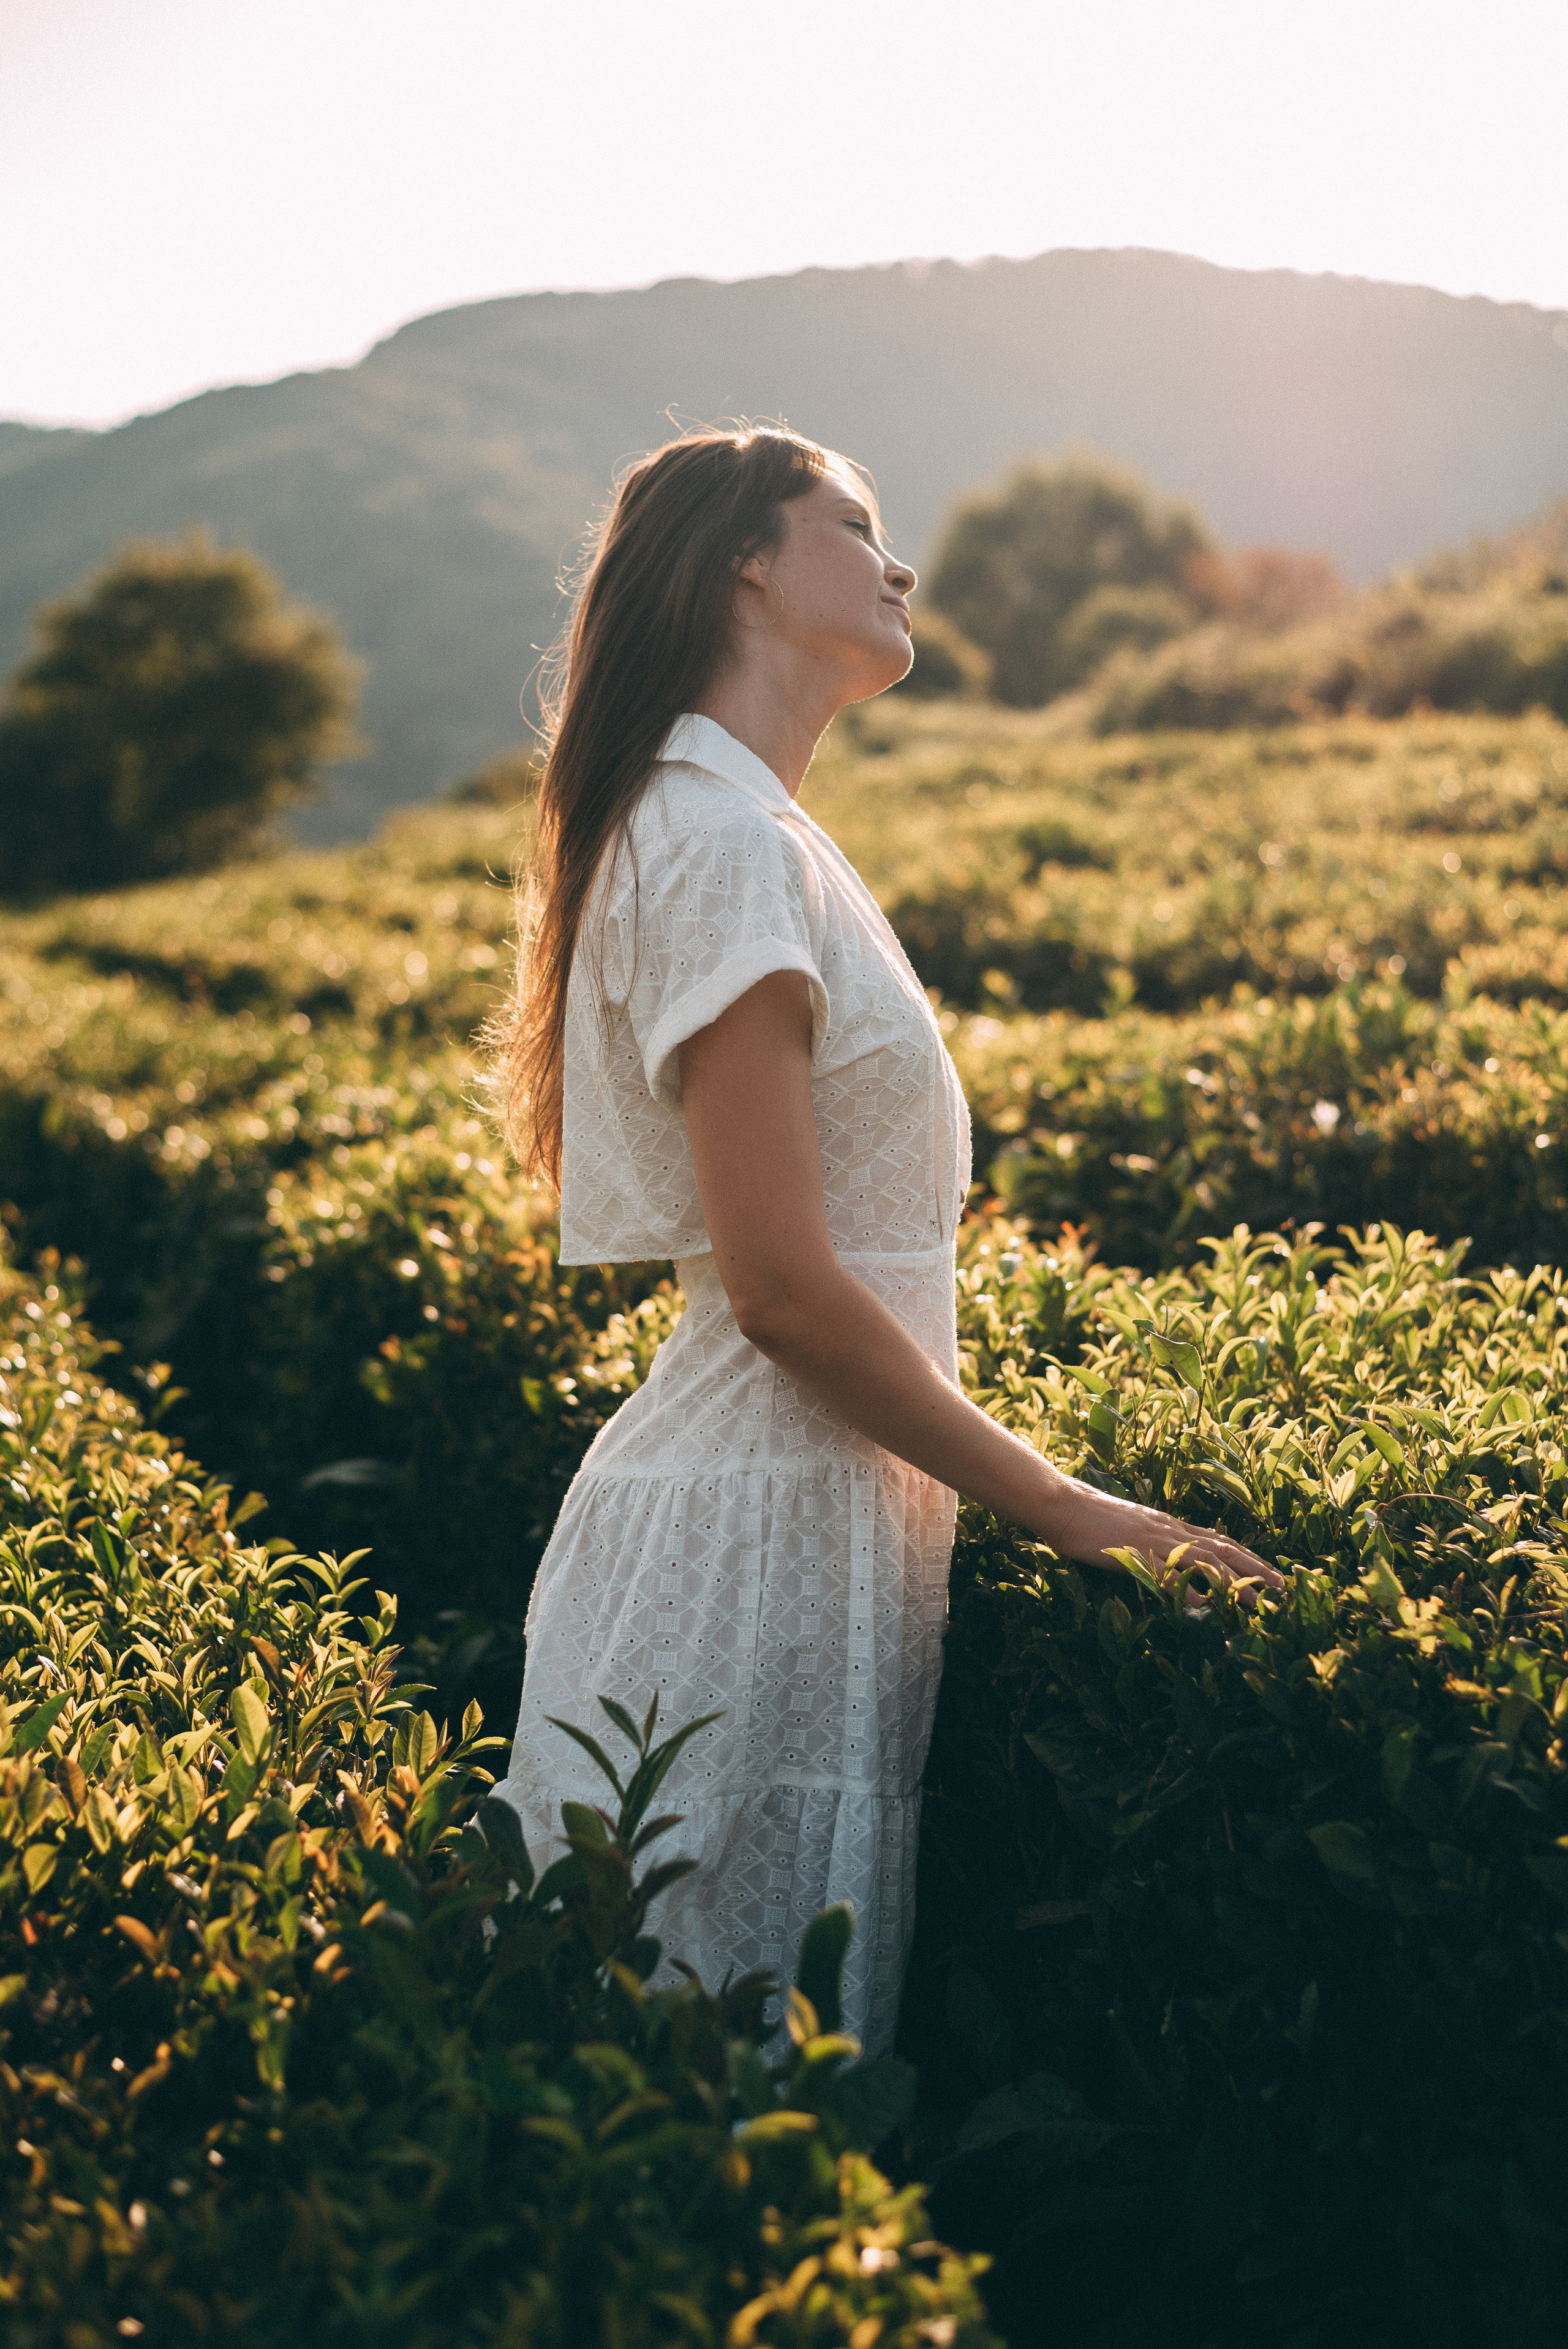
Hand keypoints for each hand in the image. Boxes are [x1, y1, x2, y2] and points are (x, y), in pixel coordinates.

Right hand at [1051, 1486, 1284, 1609]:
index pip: (1219, 1540)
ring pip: (1203, 1562)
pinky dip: (1188, 1591)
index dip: (1248, 1556)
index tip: (1271, 1572)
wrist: (1063, 1503)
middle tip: (1282, 1588)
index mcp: (1169, 1525)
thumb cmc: (1091, 1517)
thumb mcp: (1132, 1527)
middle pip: (1223, 1549)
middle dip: (1255, 1569)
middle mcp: (1169, 1530)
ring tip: (1257, 1603)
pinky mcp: (1134, 1554)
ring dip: (1234, 1584)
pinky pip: (1166, 1575)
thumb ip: (1153, 1541)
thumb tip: (1170, 1558)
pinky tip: (1205, 1607)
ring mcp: (1154, 1541)